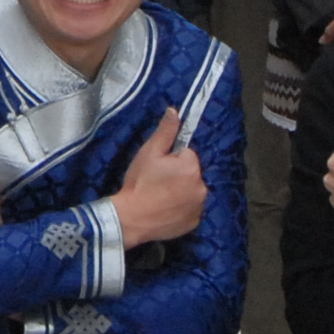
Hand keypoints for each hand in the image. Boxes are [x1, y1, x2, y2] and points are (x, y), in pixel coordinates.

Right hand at [106, 113, 206, 247]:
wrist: (131, 219)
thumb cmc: (139, 183)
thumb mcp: (149, 153)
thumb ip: (166, 131)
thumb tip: (174, 111)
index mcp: (192, 167)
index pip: (187, 155)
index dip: (171, 159)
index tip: (158, 169)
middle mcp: (202, 187)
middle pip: (192, 173)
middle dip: (179, 175)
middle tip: (158, 182)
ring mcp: (199, 207)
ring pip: (192, 191)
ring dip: (182, 192)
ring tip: (161, 197)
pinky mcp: (194, 222)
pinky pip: (191, 209)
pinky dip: (182, 209)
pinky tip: (166, 210)